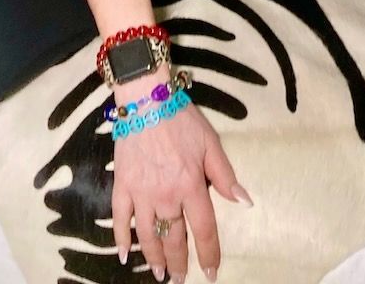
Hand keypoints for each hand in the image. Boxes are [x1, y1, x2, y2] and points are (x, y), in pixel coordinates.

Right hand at [111, 72, 252, 281]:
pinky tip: (123, 255)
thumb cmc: (182, 119)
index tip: (212, 272)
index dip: (209, 254)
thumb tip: (244, 202)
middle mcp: (166, 195)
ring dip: (154, 257)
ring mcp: (141, 193)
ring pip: (148, 235)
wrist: (146, 99)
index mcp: (191, 185)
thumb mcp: (211, 142)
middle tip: (181, 279)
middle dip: (179, 263)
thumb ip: (226, 175)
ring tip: (159, 273)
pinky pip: (120, 219)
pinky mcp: (122, 186)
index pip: (204, 229)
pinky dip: (120, 239)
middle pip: (174, 238)